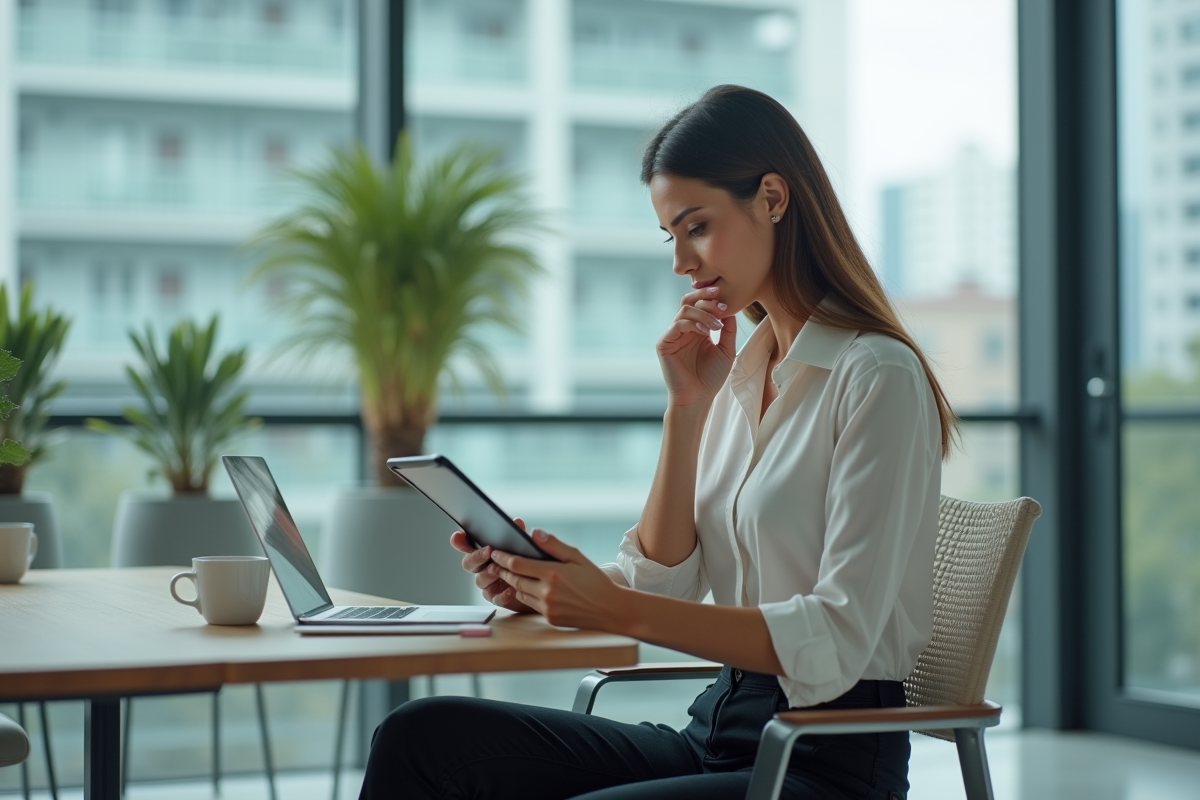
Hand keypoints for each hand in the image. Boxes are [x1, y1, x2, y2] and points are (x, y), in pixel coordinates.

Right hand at [450, 518, 535, 612]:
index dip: (459, 540)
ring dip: (489, 573)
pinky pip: (494, 597)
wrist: (539, 585)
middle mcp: (483, 567)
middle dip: (476, 556)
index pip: (466, 544)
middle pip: (468, 562)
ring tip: (500, 569)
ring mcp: (488, 583)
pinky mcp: (497, 597)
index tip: (459, 535)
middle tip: (488, 550)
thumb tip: (517, 522)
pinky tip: (511, 590)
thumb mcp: (526, 546)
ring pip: (480, 579)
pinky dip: (502, 594)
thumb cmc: (529, 563)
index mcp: (486, 552)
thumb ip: (520, 535)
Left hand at [488, 529, 627, 629]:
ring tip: (507, 574)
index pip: (518, 564)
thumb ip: (554, 545)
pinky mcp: (549, 618)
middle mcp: (547, 592)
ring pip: (520, 593)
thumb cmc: (595, 580)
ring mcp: (547, 608)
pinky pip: (530, 604)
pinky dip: (525, 595)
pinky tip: (526, 587)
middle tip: (494, 563)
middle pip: (514, 580)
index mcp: (553, 574)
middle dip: (502, 571)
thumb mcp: (578, 557)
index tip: (495, 552)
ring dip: (512, 583)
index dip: (503, 558)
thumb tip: (534, 533)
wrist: (609, 609)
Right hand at [656, 285, 736, 406]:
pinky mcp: (664, 344)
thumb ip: (728, 330)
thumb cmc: (711, 378)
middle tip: (721, 303)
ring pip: (684, 310)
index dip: (711, 299)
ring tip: (716, 325)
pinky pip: (677, 325)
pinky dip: (693, 324)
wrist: (698, 398)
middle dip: (705, 298)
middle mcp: (683, 330)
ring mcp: (672, 335)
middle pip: (688, 301)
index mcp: (696, 329)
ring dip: (703, 313)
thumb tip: (730, 309)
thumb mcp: (726, 350)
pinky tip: (706, 333)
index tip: (727, 302)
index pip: (699, 305)